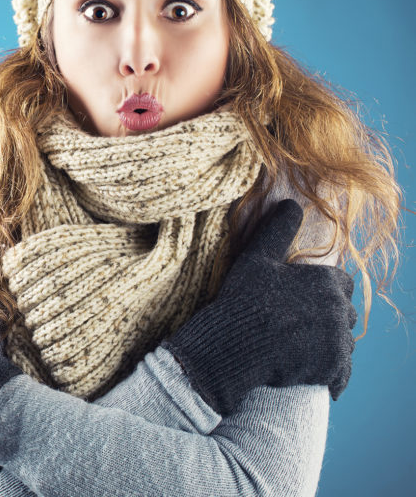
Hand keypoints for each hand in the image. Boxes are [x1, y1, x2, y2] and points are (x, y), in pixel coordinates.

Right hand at [161, 199, 356, 413]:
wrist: (233, 345)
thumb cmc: (243, 299)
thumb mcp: (256, 259)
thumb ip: (278, 230)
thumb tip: (291, 203)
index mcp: (327, 280)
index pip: (340, 282)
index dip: (320, 289)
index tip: (299, 298)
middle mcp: (340, 309)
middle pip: (342, 312)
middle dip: (326, 317)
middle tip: (296, 324)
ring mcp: (338, 340)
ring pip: (341, 342)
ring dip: (326, 344)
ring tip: (299, 347)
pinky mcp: (333, 367)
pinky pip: (341, 372)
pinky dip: (330, 372)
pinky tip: (310, 370)